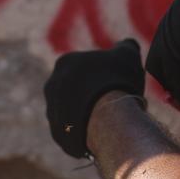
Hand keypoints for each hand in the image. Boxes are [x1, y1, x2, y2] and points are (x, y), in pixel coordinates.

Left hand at [44, 39, 145, 158]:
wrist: (109, 120)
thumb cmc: (117, 82)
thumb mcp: (128, 54)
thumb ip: (125, 46)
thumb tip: (126, 44)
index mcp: (64, 63)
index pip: (83, 65)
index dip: (102, 72)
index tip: (116, 80)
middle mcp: (51, 86)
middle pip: (75, 89)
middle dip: (91, 93)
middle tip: (112, 100)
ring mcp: (52, 112)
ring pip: (72, 111)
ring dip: (87, 113)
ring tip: (110, 119)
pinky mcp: (58, 135)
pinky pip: (73, 132)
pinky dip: (86, 132)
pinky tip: (104, 132)